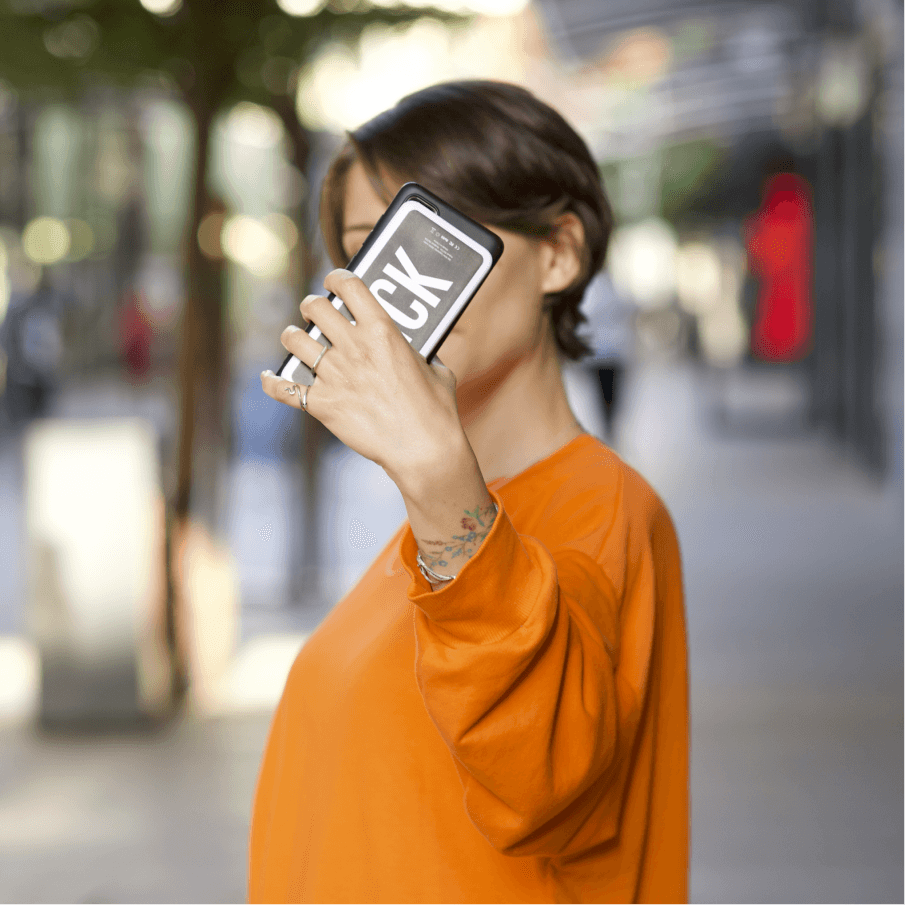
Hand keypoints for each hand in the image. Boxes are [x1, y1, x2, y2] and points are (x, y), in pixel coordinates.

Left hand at [261, 269, 464, 482]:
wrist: (423, 449)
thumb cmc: (436, 410)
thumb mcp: (436, 369)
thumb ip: (419, 353)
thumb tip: (414, 349)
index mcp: (382, 332)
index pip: (349, 286)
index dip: (336, 279)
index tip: (333, 283)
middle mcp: (353, 349)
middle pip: (315, 308)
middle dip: (312, 306)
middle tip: (315, 313)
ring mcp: (335, 376)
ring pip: (295, 340)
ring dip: (293, 336)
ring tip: (297, 339)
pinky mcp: (323, 405)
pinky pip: (284, 389)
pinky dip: (271, 382)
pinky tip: (268, 377)